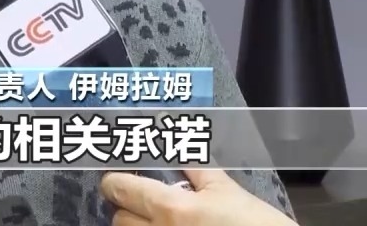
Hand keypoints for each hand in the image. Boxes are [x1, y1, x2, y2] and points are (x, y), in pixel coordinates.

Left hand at [99, 168, 294, 225]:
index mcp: (171, 209)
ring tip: (156, 220)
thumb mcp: (226, 189)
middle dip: (127, 208)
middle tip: (142, 202)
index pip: (120, 189)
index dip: (114, 181)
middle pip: (119, 219)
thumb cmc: (252, 222)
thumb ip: (196, 168)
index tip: (117, 178)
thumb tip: (176, 149)